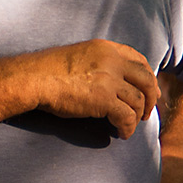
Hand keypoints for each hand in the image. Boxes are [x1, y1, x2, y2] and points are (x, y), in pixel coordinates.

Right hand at [25, 39, 158, 136]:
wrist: (30, 79)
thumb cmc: (47, 71)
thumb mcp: (79, 57)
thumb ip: (99, 63)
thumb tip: (114, 80)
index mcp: (106, 48)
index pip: (139, 59)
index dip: (148, 76)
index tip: (150, 89)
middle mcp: (111, 60)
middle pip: (146, 79)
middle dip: (151, 97)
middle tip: (147, 111)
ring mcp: (109, 79)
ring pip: (138, 100)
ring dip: (138, 115)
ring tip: (131, 124)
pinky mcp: (104, 99)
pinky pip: (127, 116)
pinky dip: (128, 128)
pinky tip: (122, 133)